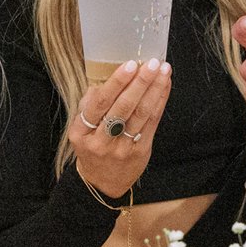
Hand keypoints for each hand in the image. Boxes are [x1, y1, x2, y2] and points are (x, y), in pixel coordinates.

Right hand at [70, 58, 171, 198]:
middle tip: (152, 63)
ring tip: (163, 70)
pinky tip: (164, 86)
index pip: (99, 104)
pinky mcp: (140, 152)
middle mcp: (101, 141)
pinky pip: (152, 123)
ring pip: (141, 115)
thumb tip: (106, 79)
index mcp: (81, 132)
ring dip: (154, 89)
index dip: (116, 83)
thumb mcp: (81, 129)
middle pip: (123, 108)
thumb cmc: (92, 147)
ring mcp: (122, 148)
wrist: (101, 183)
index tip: (130, 64)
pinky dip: (159, 102)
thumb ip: (90, 105)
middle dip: (140, 83)